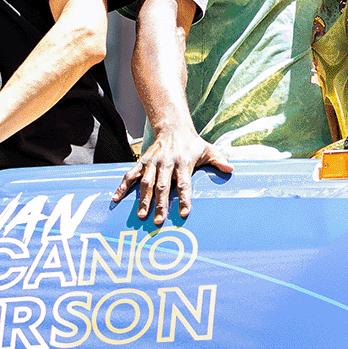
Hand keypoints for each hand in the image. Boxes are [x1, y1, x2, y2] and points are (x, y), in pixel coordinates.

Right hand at [112, 126, 232, 225]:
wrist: (172, 127)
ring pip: (146, 182)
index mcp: (184, 162)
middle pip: (163, 185)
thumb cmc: (192, 144)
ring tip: (141, 215)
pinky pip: (131, 174)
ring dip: (143, 199)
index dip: (184, 198)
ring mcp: (153, 162)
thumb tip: (231, 169)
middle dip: (160, 204)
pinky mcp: (143, 161)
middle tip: (157, 221)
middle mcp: (167, 162)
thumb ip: (218, 160)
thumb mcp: (207, 149)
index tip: (183, 213)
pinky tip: (116, 199)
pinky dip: (123, 186)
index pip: (184, 183)